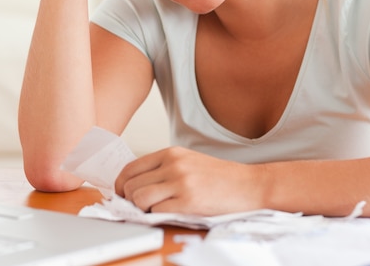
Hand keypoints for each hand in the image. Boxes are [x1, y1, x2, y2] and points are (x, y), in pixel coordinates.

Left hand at [115, 147, 263, 215]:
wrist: (250, 185)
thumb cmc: (218, 176)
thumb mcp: (188, 161)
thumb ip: (163, 168)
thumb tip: (134, 184)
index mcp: (170, 153)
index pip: (130, 168)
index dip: (120, 184)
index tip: (121, 194)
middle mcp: (172, 165)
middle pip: (130, 185)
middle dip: (129, 200)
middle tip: (139, 206)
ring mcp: (180, 182)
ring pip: (138, 198)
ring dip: (141, 209)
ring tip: (154, 210)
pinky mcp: (188, 201)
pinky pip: (157, 211)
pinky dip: (157, 215)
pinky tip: (168, 213)